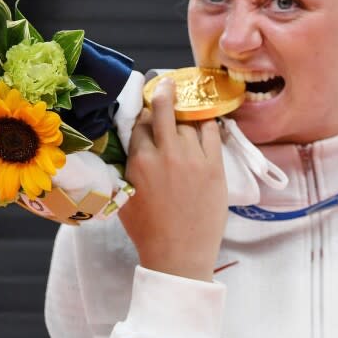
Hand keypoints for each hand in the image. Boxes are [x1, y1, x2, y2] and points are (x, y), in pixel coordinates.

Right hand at [119, 78, 227, 281]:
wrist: (179, 255)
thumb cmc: (147, 231)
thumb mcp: (123, 197)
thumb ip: (124, 168)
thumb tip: (128, 147)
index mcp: (138, 161)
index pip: (140, 124)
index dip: (144, 114)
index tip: (148, 109)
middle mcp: (164, 154)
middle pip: (163, 111)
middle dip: (164, 93)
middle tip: (167, 83)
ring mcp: (192, 159)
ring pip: (188, 122)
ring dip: (186, 115)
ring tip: (188, 110)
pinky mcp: (214, 167)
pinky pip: (212, 134)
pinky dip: (208, 124)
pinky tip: (206, 120)